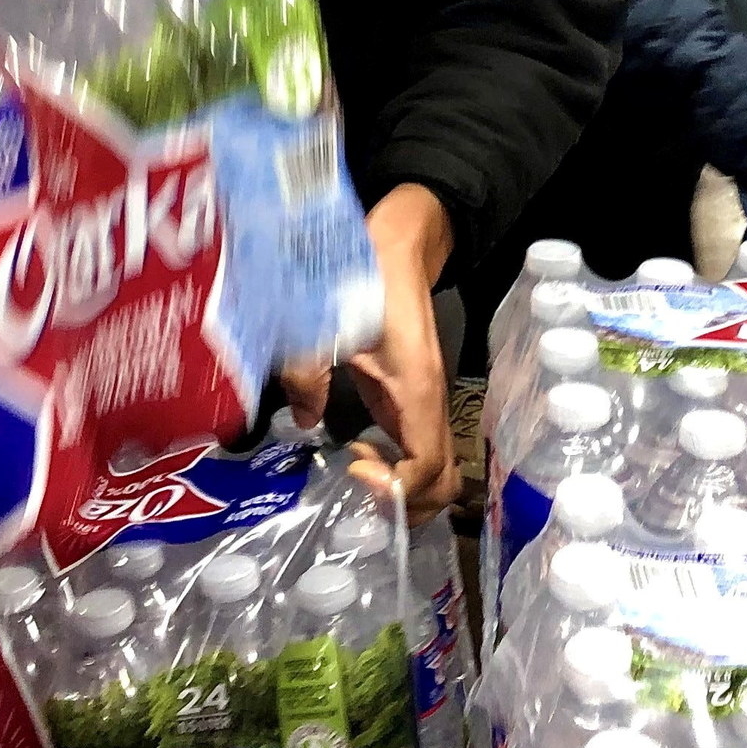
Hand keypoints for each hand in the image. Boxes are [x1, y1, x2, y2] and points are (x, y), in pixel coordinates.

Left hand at [286, 183, 456, 522]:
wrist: (397, 243)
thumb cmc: (364, 275)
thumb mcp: (325, 318)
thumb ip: (307, 367)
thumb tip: (304, 419)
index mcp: (417, 388)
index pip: (428, 467)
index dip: (396, 487)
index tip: (354, 468)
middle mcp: (430, 402)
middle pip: (442, 482)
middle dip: (406, 504)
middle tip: (358, 490)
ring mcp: (425, 402)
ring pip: (435, 471)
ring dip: (405, 490)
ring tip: (359, 476)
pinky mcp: (411, 398)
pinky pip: (419, 451)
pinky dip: (400, 471)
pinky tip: (361, 455)